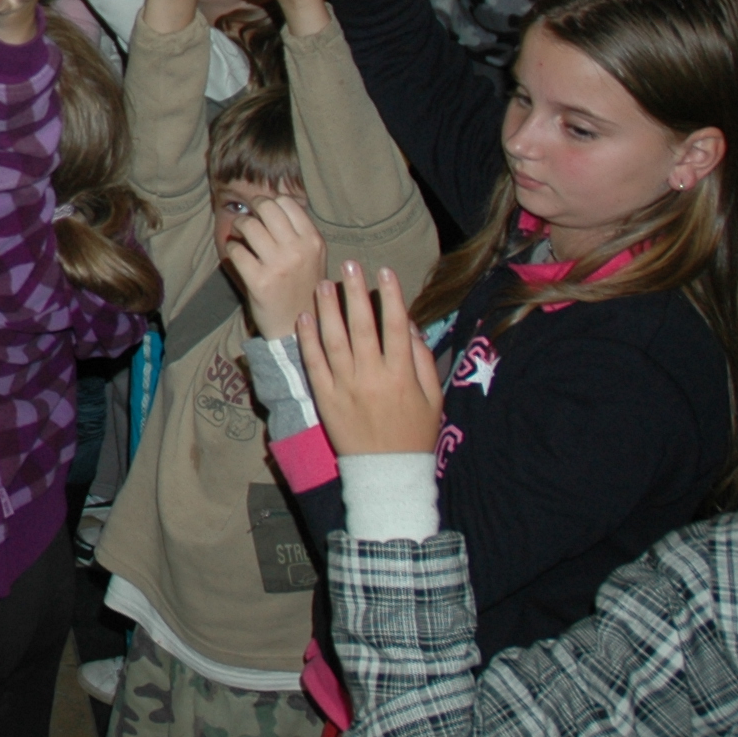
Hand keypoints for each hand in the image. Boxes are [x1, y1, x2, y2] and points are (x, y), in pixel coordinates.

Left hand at [220, 195, 328, 341]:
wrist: (297, 327)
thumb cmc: (303, 287)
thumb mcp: (313, 257)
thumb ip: (298, 232)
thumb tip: (272, 203)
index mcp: (313, 241)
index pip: (286, 203)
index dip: (270, 203)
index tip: (263, 212)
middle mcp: (298, 250)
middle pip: (266, 208)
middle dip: (252, 209)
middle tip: (248, 218)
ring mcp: (278, 265)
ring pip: (249, 225)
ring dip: (239, 226)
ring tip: (240, 234)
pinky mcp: (259, 281)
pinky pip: (236, 250)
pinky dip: (231, 247)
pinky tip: (236, 253)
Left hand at [297, 263, 445, 458]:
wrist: (387, 471)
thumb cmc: (414, 433)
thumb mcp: (432, 398)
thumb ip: (421, 361)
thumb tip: (410, 326)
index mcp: (401, 375)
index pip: (395, 327)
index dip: (391, 296)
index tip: (385, 271)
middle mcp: (372, 377)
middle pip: (361, 326)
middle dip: (355, 292)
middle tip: (349, 265)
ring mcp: (346, 387)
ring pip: (334, 340)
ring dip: (327, 309)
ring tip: (323, 284)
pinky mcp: (325, 398)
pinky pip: (314, 363)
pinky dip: (308, 339)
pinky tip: (305, 318)